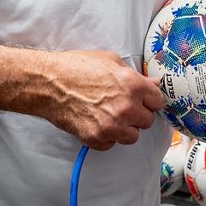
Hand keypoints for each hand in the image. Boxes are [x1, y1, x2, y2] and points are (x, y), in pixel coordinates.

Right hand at [44, 49, 163, 150]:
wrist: (47, 83)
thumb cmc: (76, 67)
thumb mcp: (110, 61)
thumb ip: (135, 75)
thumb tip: (154, 83)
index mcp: (133, 85)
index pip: (158, 101)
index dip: (149, 99)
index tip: (141, 99)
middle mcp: (126, 108)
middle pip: (147, 121)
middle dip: (137, 114)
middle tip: (121, 106)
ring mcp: (112, 126)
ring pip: (133, 136)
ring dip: (124, 128)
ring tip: (108, 115)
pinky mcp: (97, 139)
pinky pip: (112, 144)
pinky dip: (106, 137)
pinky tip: (96, 122)